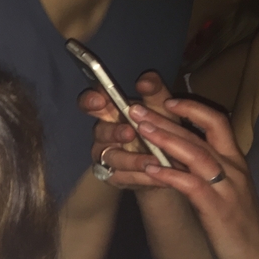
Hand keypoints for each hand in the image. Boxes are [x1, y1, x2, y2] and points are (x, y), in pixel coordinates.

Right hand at [82, 72, 177, 188]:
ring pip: (111, 157)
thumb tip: (144, 81)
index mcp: (110, 112)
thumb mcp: (162, 107)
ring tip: (151, 159)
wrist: (168, 162)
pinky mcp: (114, 176)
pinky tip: (155, 174)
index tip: (99, 101)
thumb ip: (154, 91)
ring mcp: (106, 156)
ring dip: (130, 158)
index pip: (90, 103)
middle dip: (112, 132)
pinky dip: (140, 176)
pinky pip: (123, 177)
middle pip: (98, 131)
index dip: (90, 101)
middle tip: (129, 132)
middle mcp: (104, 133)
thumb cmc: (160, 128)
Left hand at [129, 98, 258, 258]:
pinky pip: (191, 185)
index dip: (192, 109)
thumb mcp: (222, 189)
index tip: (166, 100)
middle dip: (167, 119)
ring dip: (166, 140)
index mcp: (234, 160)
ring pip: (197, 154)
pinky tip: (149, 168)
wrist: (257, 257)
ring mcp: (226, 188)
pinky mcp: (217, 209)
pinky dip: (170, 174)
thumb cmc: (235, 224)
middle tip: (136, 108)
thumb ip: (204, 169)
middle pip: (200, 134)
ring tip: (140, 130)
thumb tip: (176, 153)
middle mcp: (233, 168)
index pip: (217, 122)